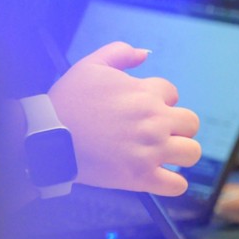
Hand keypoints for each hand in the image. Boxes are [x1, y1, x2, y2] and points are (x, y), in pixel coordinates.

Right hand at [48, 42, 200, 195]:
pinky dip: (174, 184)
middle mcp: (154, 121)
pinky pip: (176, 185)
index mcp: (146, 93)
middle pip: (191, 123)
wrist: (46, 138)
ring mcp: (149, 150)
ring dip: (182, 153)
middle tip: (159, 132)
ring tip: (166, 154)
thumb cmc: (67, 101)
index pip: (172, 93)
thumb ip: (120, 53)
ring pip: (191, 153)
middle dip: (178, 126)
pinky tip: (164, 178)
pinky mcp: (139, 177)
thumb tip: (144, 54)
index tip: (143, 109)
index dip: (160, 99)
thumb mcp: (90, 65)